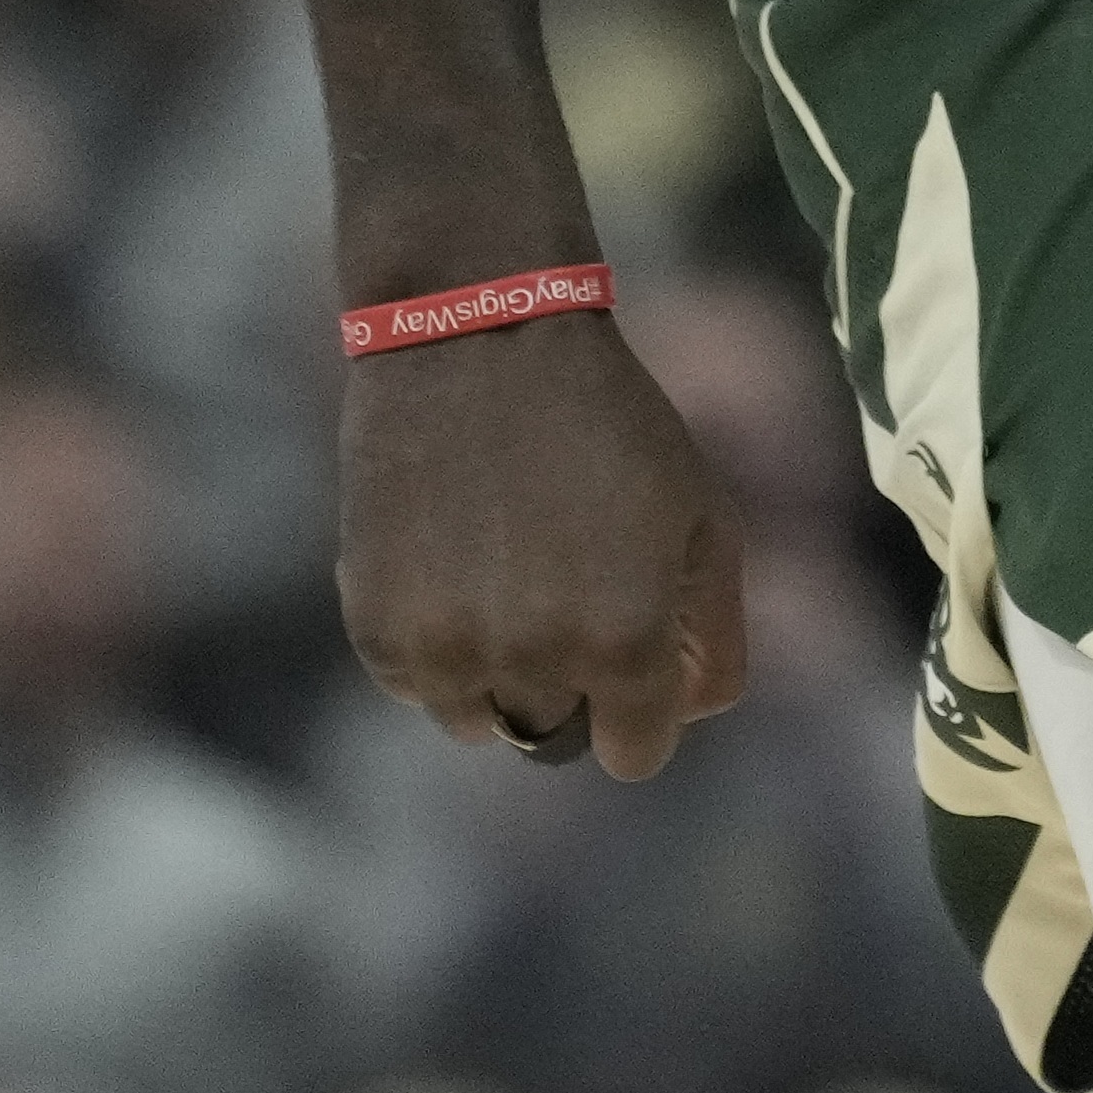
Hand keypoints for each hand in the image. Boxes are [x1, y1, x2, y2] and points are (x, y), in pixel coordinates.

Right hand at [338, 308, 744, 773]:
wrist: (480, 336)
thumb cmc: (608, 421)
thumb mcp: (703, 515)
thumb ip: (714, 632)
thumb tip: (689, 711)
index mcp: (625, 643)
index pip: (634, 755)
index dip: (637, 714)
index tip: (628, 666)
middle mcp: (535, 663)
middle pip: (554, 733)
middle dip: (568, 682)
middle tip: (560, 591)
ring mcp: (448, 650)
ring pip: (477, 718)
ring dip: (493, 671)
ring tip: (501, 574)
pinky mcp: (378, 626)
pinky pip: (415, 681)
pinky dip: (433, 643)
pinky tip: (449, 561)